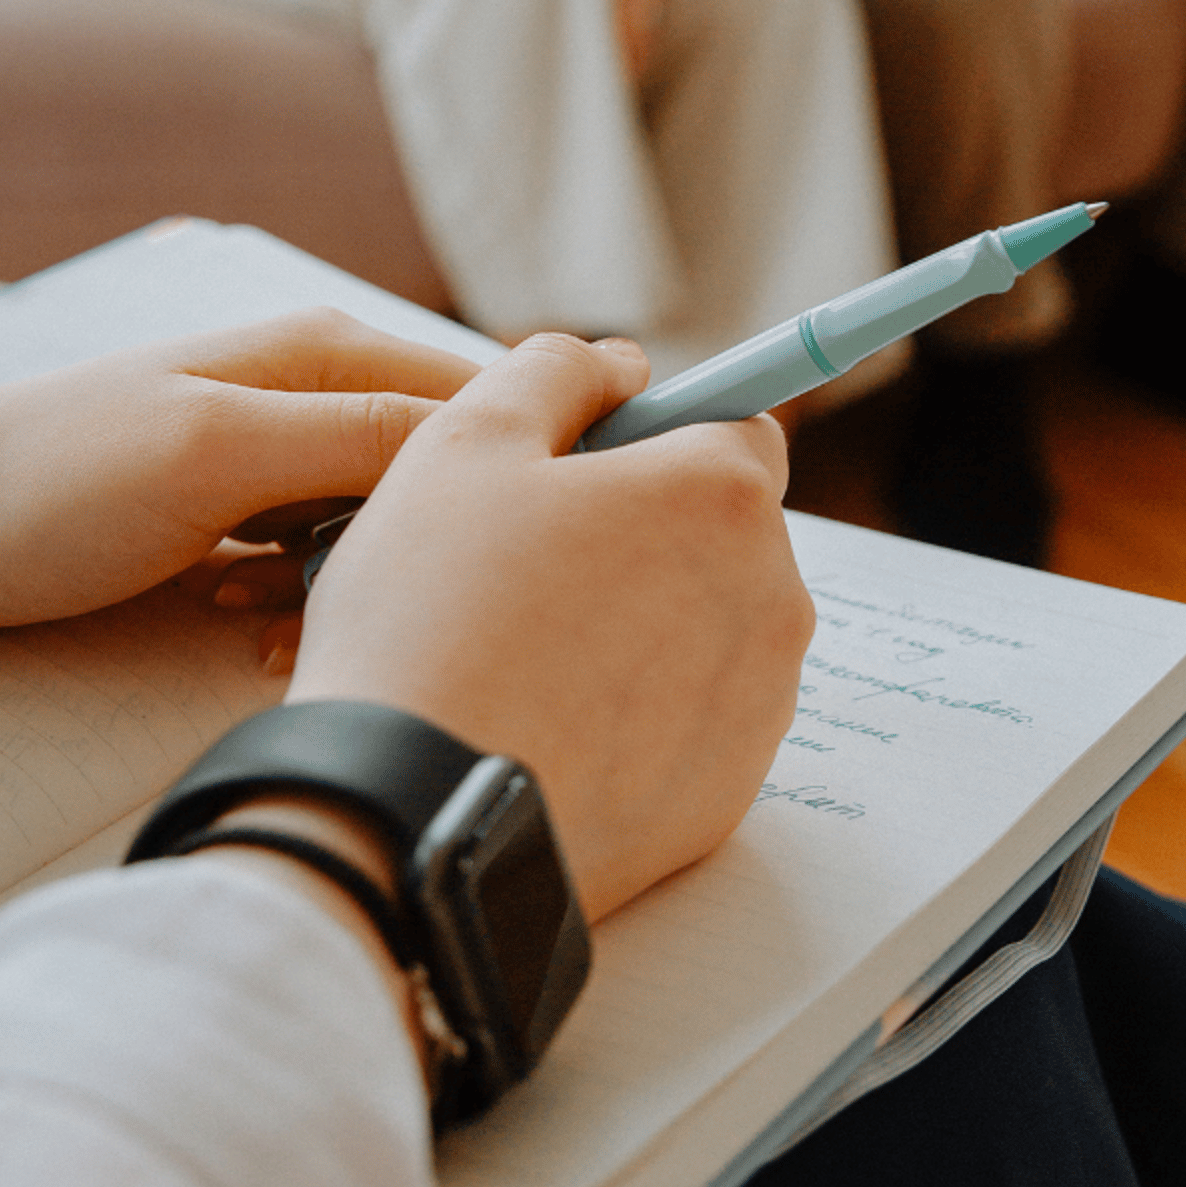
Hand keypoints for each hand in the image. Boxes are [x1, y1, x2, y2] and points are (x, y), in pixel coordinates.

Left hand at [0, 311, 481, 660]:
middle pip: (446, 474)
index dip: (525, 468)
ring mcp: (279, 453)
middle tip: (358, 607)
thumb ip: (363, 436)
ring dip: (354, 587)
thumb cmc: (53, 480)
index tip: (525, 552)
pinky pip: (323, 560)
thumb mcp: (221, 453)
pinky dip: (301, 602)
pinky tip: (244, 628)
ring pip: (387, 528)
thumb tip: (501, 433)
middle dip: (426, 550)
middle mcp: (320, 389)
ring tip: (272, 624)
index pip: (490, 396)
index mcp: (333, 350)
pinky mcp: (242, 513)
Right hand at [287, 334, 813, 921]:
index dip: (658, 432)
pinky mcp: (726, 798)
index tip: (586, 465)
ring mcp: (757, 709)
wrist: (413, 822)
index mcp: (722, 496)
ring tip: (521, 655)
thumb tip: (619, 364)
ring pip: (706, 629)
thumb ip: (553, 371)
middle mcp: (772, 599)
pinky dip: (633, 714)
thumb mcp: (462, 444)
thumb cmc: (431, 622)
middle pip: (722, 531)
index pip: (736, 422)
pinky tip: (543, 725)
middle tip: (524, 566)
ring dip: (639, 624)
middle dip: (644, 532)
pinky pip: (688, 724)